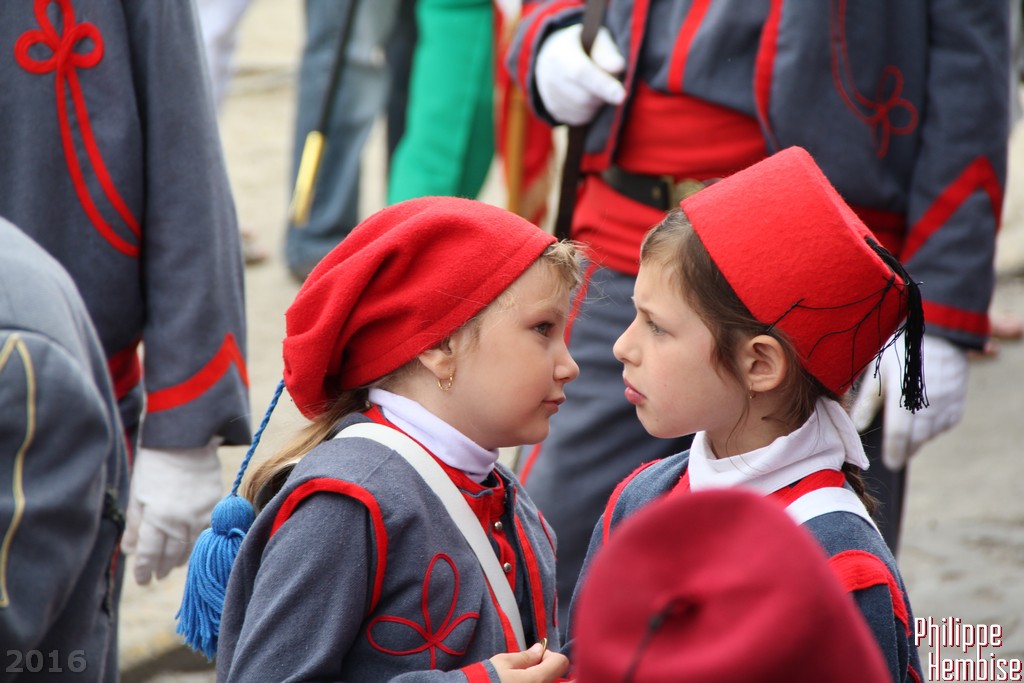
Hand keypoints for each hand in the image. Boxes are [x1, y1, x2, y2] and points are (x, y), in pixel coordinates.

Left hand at [121, 442, 222, 583]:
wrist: (187, 439)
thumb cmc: (155, 462)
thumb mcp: (137, 493)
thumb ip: (135, 524)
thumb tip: (130, 550)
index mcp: (158, 518)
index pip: (150, 555)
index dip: (145, 570)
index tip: (142, 580)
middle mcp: (181, 521)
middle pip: (171, 555)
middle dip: (161, 568)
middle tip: (155, 577)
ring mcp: (201, 514)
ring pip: (191, 547)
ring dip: (180, 559)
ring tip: (171, 566)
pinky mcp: (215, 506)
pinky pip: (206, 533)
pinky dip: (197, 543)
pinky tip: (190, 547)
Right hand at [491, 642, 569, 681]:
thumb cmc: (486, 680)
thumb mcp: (503, 663)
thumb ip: (525, 657)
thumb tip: (539, 649)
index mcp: (537, 680)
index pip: (562, 662)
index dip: (550, 656)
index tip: (538, 657)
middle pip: (570, 682)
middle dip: (557, 673)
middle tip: (542, 669)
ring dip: (553, 681)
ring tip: (535, 678)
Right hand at [536, 24, 625, 124]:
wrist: (553, 55)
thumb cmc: (582, 44)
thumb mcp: (596, 38)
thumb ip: (607, 52)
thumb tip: (617, 67)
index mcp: (560, 54)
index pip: (581, 72)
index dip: (602, 85)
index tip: (621, 96)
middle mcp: (550, 76)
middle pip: (583, 97)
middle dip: (604, 95)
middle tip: (611, 83)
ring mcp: (549, 95)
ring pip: (582, 111)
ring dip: (598, 104)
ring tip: (598, 88)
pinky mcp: (553, 109)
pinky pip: (578, 119)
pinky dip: (590, 112)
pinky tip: (590, 98)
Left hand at [849, 334, 967, 469]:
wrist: (939, 334)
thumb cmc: (901, 351)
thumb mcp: (877, 372)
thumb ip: (867, 402)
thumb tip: (855, 427)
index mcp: (905, 396)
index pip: (900, 434)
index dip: (894, 452)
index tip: (890, 464)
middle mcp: (929, 404)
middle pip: (916, 440)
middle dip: (904, 449)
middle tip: (895, 453)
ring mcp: (946, 405)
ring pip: (931, 434)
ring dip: (918, 438)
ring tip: (907, 431)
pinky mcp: (957, 404)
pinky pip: (944, 425)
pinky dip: (932, 427)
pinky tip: (923, 418)